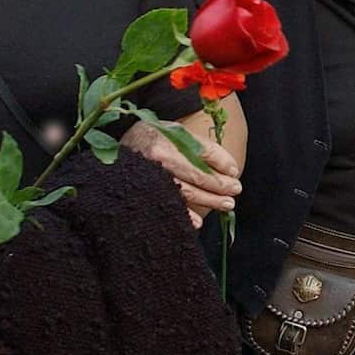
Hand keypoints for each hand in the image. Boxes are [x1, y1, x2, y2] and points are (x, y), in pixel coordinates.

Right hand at [122, 121, 240, 228]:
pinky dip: (185, 215)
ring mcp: (148, 179)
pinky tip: (198, 222)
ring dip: (209, 201)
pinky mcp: (143, 194)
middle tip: (234, 193)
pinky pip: (168, 207)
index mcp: (166, 141)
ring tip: (226, 205)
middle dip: (219, 187)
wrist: (119, 147)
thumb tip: (231, 169)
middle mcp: (156, 160)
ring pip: (185, 193)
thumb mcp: (178, 132)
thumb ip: (204, 148)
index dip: (221, 166)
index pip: (202, 156)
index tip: (235, 176)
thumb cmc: (154, 138)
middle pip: (195, 176)